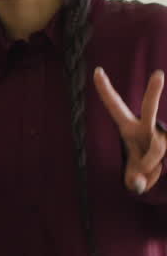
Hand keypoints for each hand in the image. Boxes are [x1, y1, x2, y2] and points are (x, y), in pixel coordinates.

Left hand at [94, 66, 166, 193]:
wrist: (158, 171)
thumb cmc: (139, 168)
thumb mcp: (130, 177)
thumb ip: (132, 180)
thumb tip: (138, 184)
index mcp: (128, 127)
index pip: (114, 106)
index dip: (105, 89)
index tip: (96, 71)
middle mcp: (146, 126)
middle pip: (150, 109)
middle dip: (154, 91)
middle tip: (159, 74)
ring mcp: (162, 133)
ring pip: (157, 148)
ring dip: (149, 167)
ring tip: (145, 171)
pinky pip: (163, 158)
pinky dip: (155, 174)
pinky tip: (156, 173)